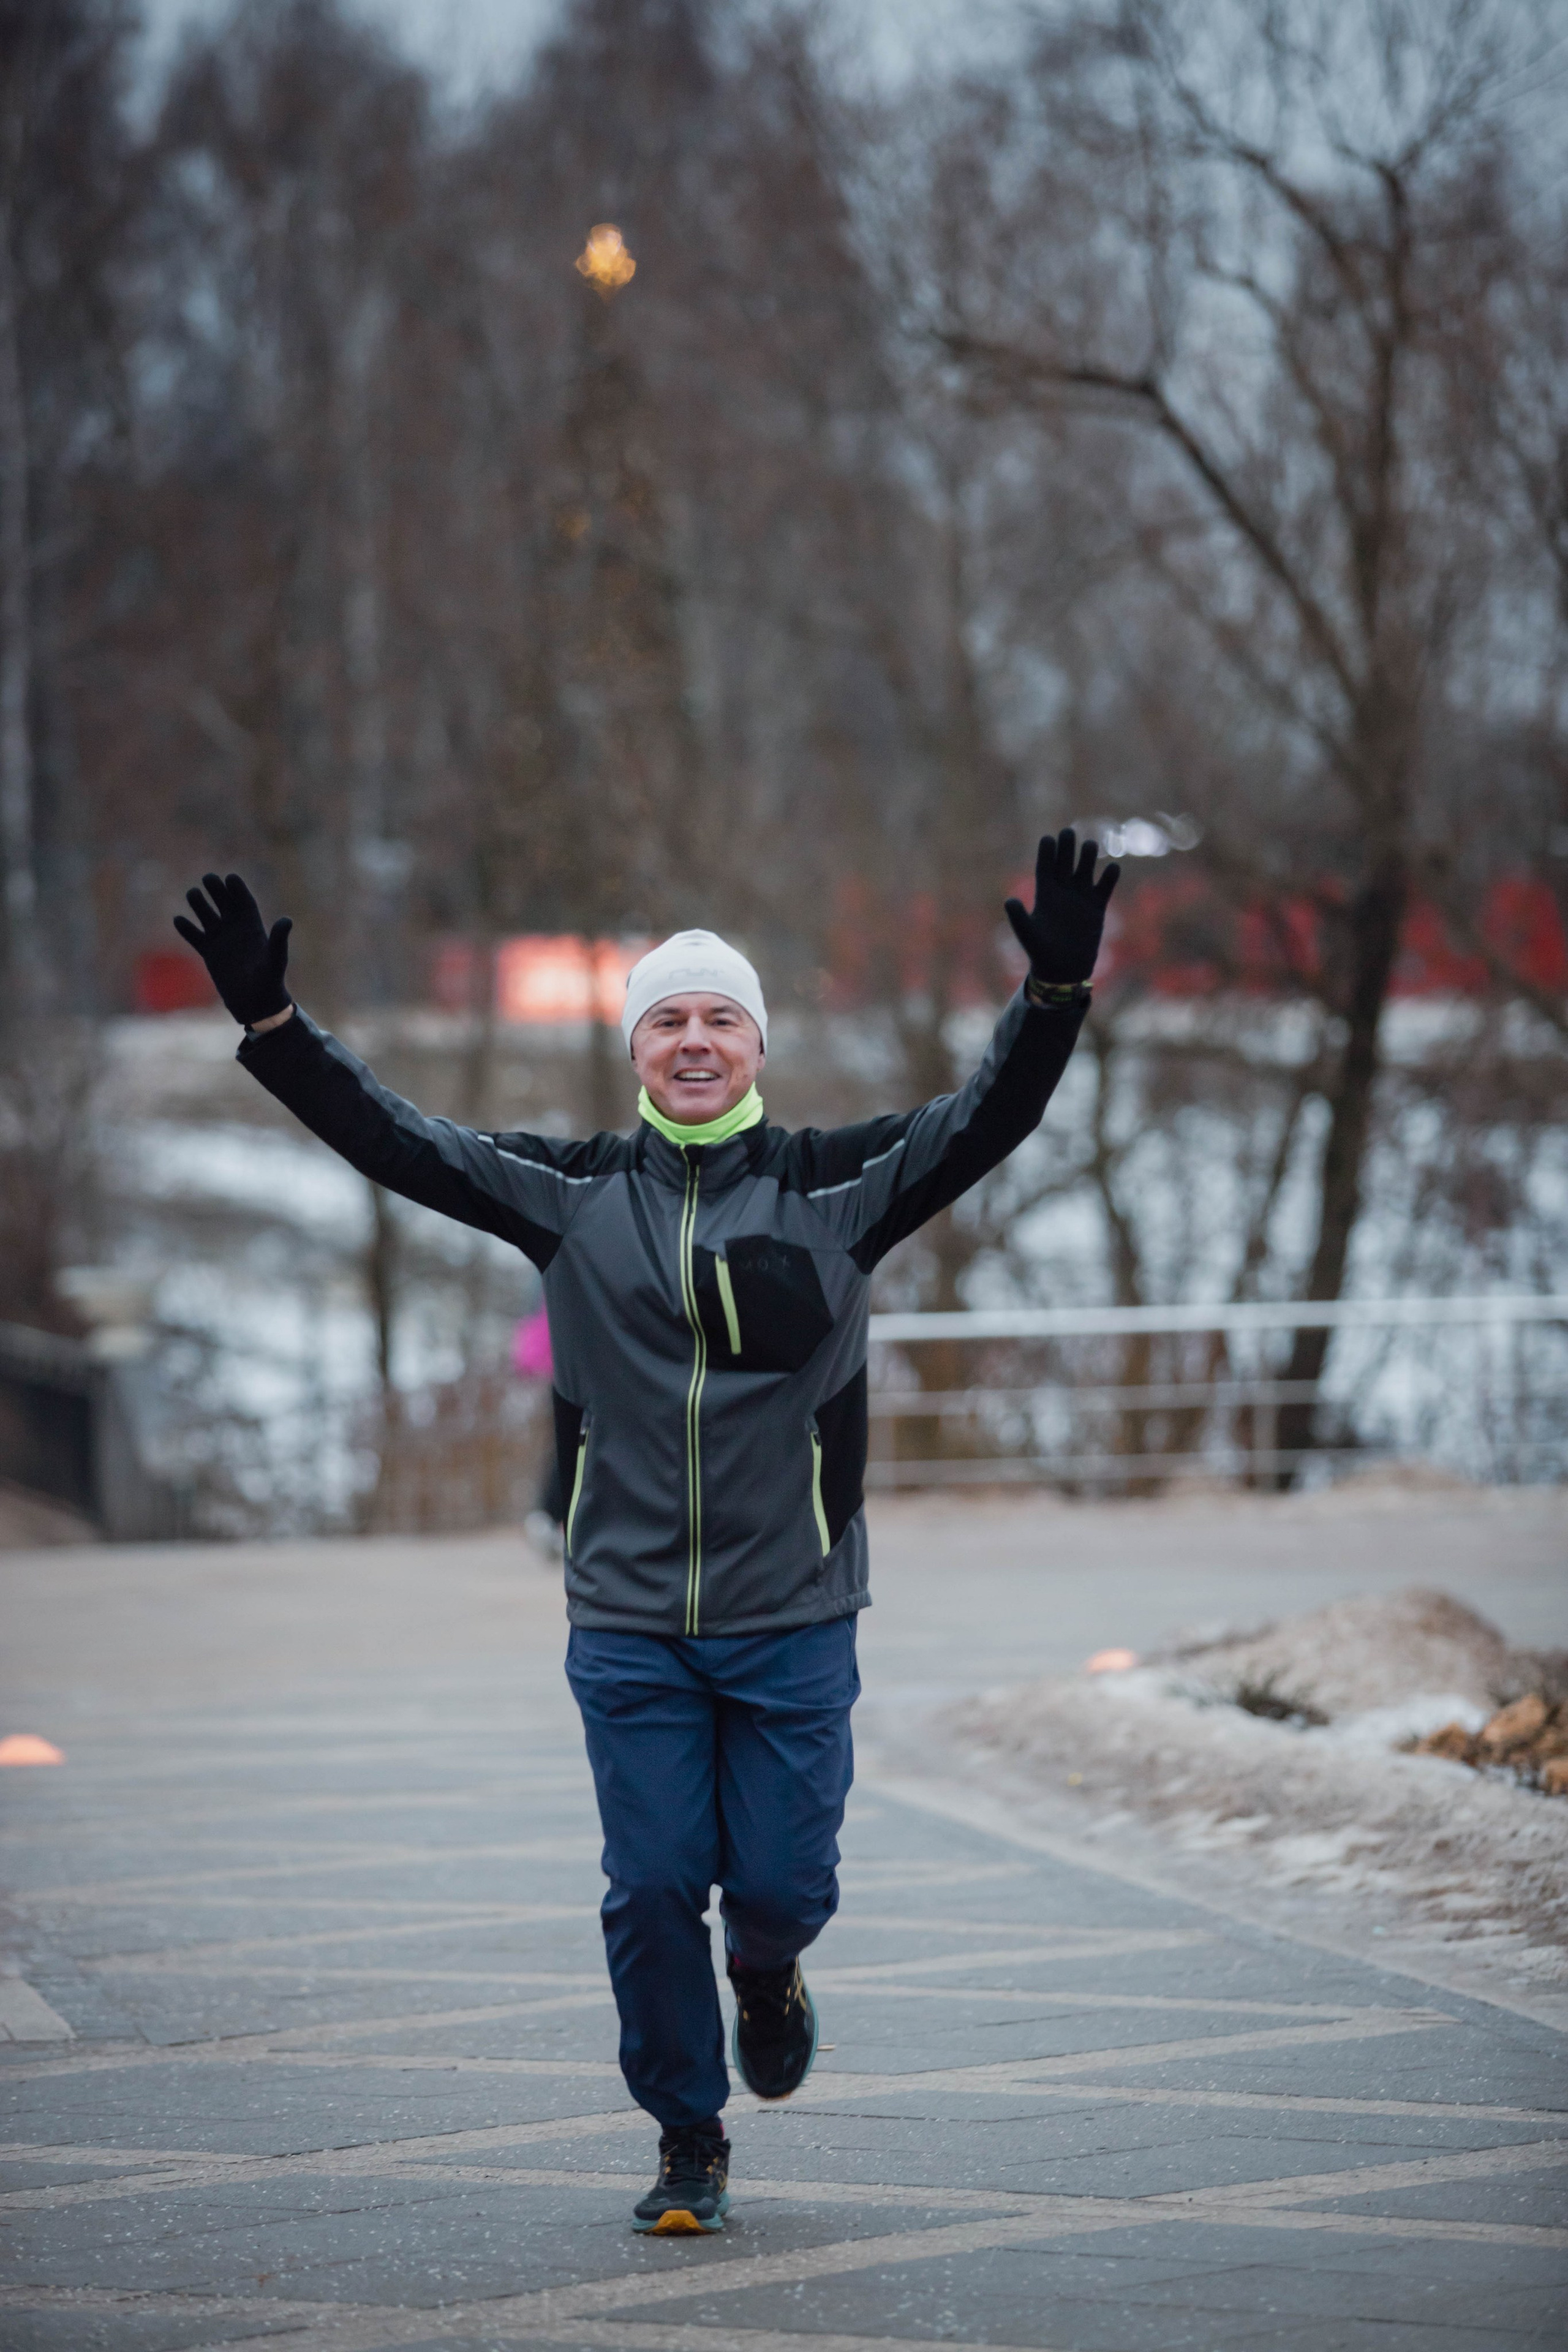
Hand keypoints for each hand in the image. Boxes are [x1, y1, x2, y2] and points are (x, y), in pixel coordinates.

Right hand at [173, 872, 292, 1025]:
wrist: (256, 1005)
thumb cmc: (270, 983)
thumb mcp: (276, 961)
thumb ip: (279, 941)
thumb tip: (287, 920)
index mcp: (253, 928)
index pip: (244, 902)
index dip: (238, 889)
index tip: (230, 878)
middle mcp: (236, 930)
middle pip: (224, 903)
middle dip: (217, 889)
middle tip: (208, 878)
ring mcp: (221, 940)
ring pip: (207, 915)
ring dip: (199, 904)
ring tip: (193, 893)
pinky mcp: (209, 953)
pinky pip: (195, 936)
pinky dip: (187, 929)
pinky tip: (178, 920)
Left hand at [1005, 829, 1119, 987]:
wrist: (1064, 970)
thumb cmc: (1042, 953)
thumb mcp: (1029, 936)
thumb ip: (1019, 919)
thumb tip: (1009, 901)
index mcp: (1044, 894)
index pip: (1045, 867)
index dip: (1046, 853)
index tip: (1047, 838)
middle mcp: (1063, 891)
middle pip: (1065, 862)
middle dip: (1067, 847)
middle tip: (1068, 832)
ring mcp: (1081, 897)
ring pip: (1086, 868)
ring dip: (1088, 857)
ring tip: (1089, 846)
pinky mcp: (1097, 906)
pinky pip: (1105, 886)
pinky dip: (1110, 877)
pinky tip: (1112, 869)